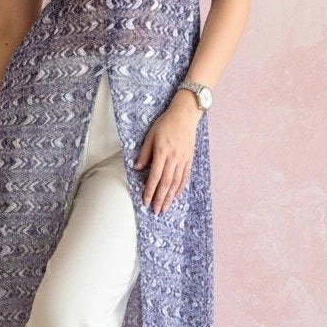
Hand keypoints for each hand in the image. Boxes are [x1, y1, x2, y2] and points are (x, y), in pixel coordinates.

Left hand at [132, 91, 201, 214]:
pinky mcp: (189, 159)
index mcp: (162, 152)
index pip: (155, 176)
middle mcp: (174, 158)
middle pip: (166, 183)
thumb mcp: (150, 135)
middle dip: (160, 199)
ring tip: (165, 208)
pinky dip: (180, 188)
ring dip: (170, 197)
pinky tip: (175, 196)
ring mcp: (183, 159)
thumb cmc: (166, 123)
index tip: (145, 201)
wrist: (185, 115)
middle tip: (156, 211)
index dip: (150, 190)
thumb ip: (144, 152)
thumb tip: (137, 167)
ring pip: (176, 183)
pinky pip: (185, 176)